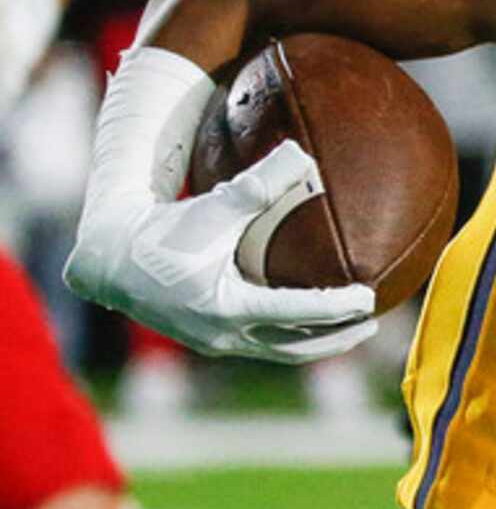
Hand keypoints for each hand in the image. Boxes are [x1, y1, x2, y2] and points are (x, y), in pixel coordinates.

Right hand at [68, 136, 377, 363]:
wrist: (109, 259)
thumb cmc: (162, 230)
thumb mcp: (212, 208)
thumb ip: (258, 185)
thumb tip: (303, 155)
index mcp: (225, 307)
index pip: (296, 313)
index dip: (337, 308)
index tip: (369, 297)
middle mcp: (222, 334)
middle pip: (296, 346)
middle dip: (338, 337)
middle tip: (373, 321)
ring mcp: (215, 343)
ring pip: (280, 352)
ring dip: (319, 344)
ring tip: (355, 328)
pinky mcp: (209, 342)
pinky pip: (262, 346)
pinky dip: (291, 339)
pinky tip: (312, 324)